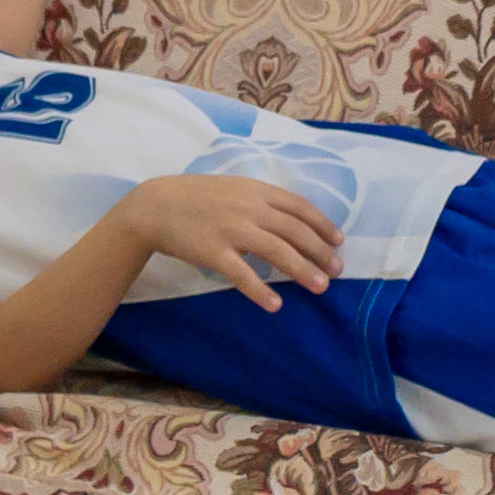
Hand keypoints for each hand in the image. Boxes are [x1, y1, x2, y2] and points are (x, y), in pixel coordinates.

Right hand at [116, 175, 340, 308]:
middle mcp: (249, 208)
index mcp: (255, 191)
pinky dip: (261, 291)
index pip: (299, 207)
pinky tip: (276, 305)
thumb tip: (288, 221)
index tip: (338, 240)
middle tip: (337, 270)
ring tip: (320, 287)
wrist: (156, 207)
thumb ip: (259, 201)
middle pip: (295, 231)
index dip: (322, 224)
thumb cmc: (195, 198)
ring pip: (278, 251)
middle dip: (320, 251)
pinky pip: (243, 275)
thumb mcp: (232, 189)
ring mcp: (232, 230)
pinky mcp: (215, 253)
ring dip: (302, 270)